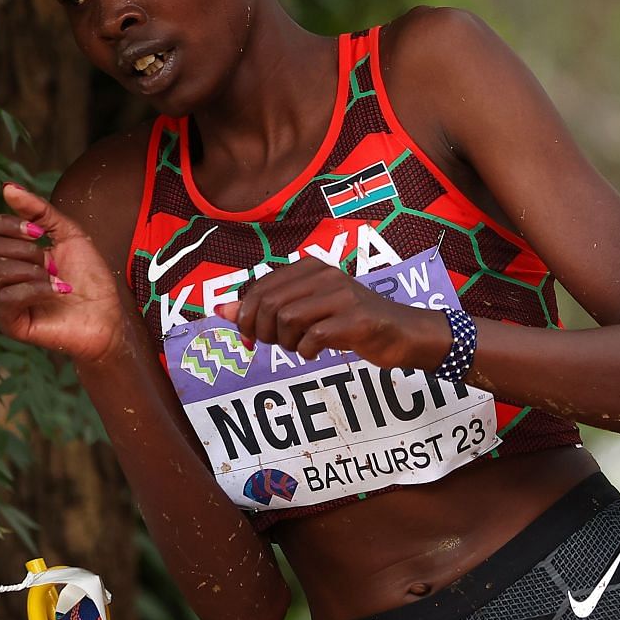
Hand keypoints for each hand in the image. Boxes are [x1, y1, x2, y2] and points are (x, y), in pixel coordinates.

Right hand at [0, 184, 127, 365]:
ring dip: (33, 269)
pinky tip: (61, 290)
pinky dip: (38, 288)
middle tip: (49, 259)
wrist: (108, 314)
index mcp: (8, 254)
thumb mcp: (68, 233)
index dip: (5, 223)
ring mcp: (2, 302)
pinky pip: (8, 297)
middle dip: (23, 247)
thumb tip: (7, 187)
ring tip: (58, 277)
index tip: (38, 231)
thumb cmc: (89, 276)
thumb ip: (38, 210)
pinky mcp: (11, 324)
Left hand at [216, 258, 451, 368]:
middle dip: (262, 331)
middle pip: (270, 304)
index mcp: (310, 267)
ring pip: (288, 319)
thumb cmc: (349, 321)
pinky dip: (305, 351)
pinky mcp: (355, 320)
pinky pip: (312, 337)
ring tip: (299, 347)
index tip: (251, 337)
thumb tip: (219, 310)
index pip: (260, 288)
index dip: (246, 315)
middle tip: (275, 344)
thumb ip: (265, 307)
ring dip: (285, 343)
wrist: (401, 333)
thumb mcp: (306, 310)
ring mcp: (342, 296)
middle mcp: (325, 275)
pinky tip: (314, 352)